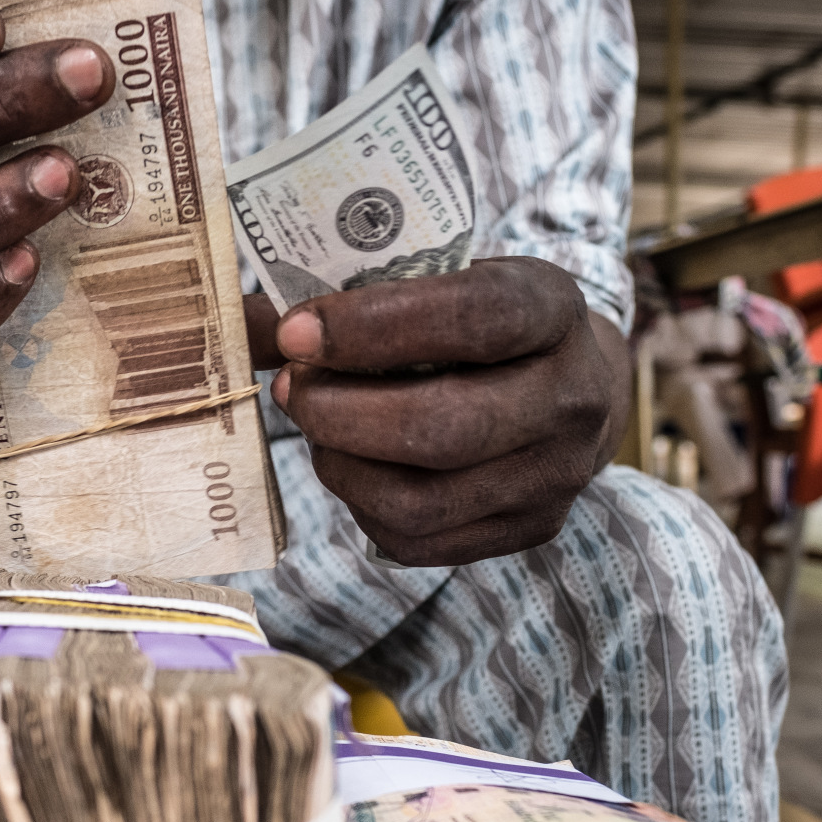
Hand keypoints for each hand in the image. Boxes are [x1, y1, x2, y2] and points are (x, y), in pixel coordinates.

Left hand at [252, 258, 626, 566]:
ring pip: (422, 499)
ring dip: (342, 464)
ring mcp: (554, 476)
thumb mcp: (442, 280)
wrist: (574, 384)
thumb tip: (248, 322)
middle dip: (341, 414)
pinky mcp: (528, 530)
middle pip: (444, 427)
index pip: (471, 318)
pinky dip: (362, 504)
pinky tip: (352, 464)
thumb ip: (350, 295)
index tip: (297, 333)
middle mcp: (572, 397)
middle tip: (291, 390)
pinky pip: (419, 541)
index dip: (373, 327)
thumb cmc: (482, 324)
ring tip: (316, 427)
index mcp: (553, 309)